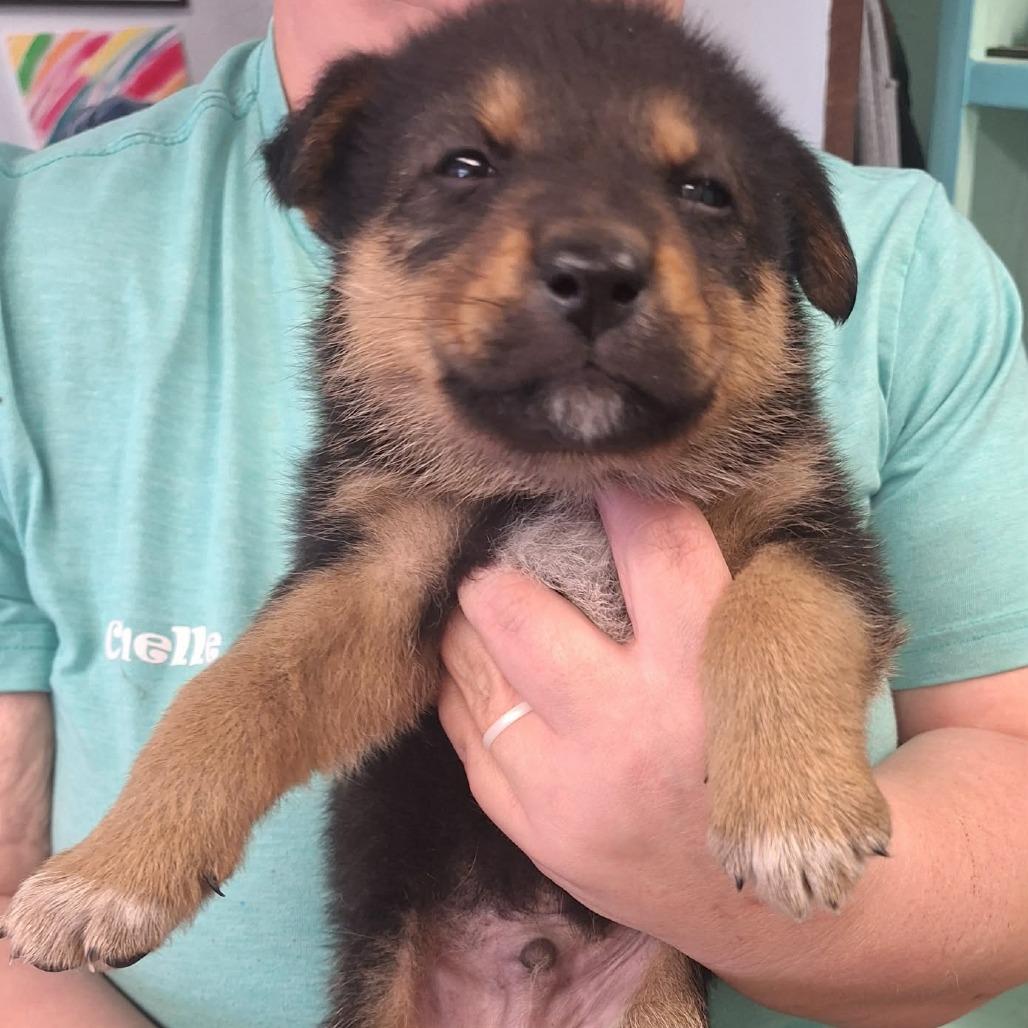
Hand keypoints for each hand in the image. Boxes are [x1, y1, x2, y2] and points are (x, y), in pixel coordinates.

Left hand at [438, 489, 734, 942]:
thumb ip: (703, 590)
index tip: (596, 477)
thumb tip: (632, 496)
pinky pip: (461, 723)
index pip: (657, 551)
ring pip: (464, 661)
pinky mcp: (528, 827)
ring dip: (476, 626)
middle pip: (510, 605)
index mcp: (707, 677)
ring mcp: (565, 787)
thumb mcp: (757, 673)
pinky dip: (471, 688)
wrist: (757, 903)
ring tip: (498, 617)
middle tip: (510, 563)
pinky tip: (498, 680)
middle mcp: (630, 730)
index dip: (623, 495)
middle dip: (500, 569)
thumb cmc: (752, 757)